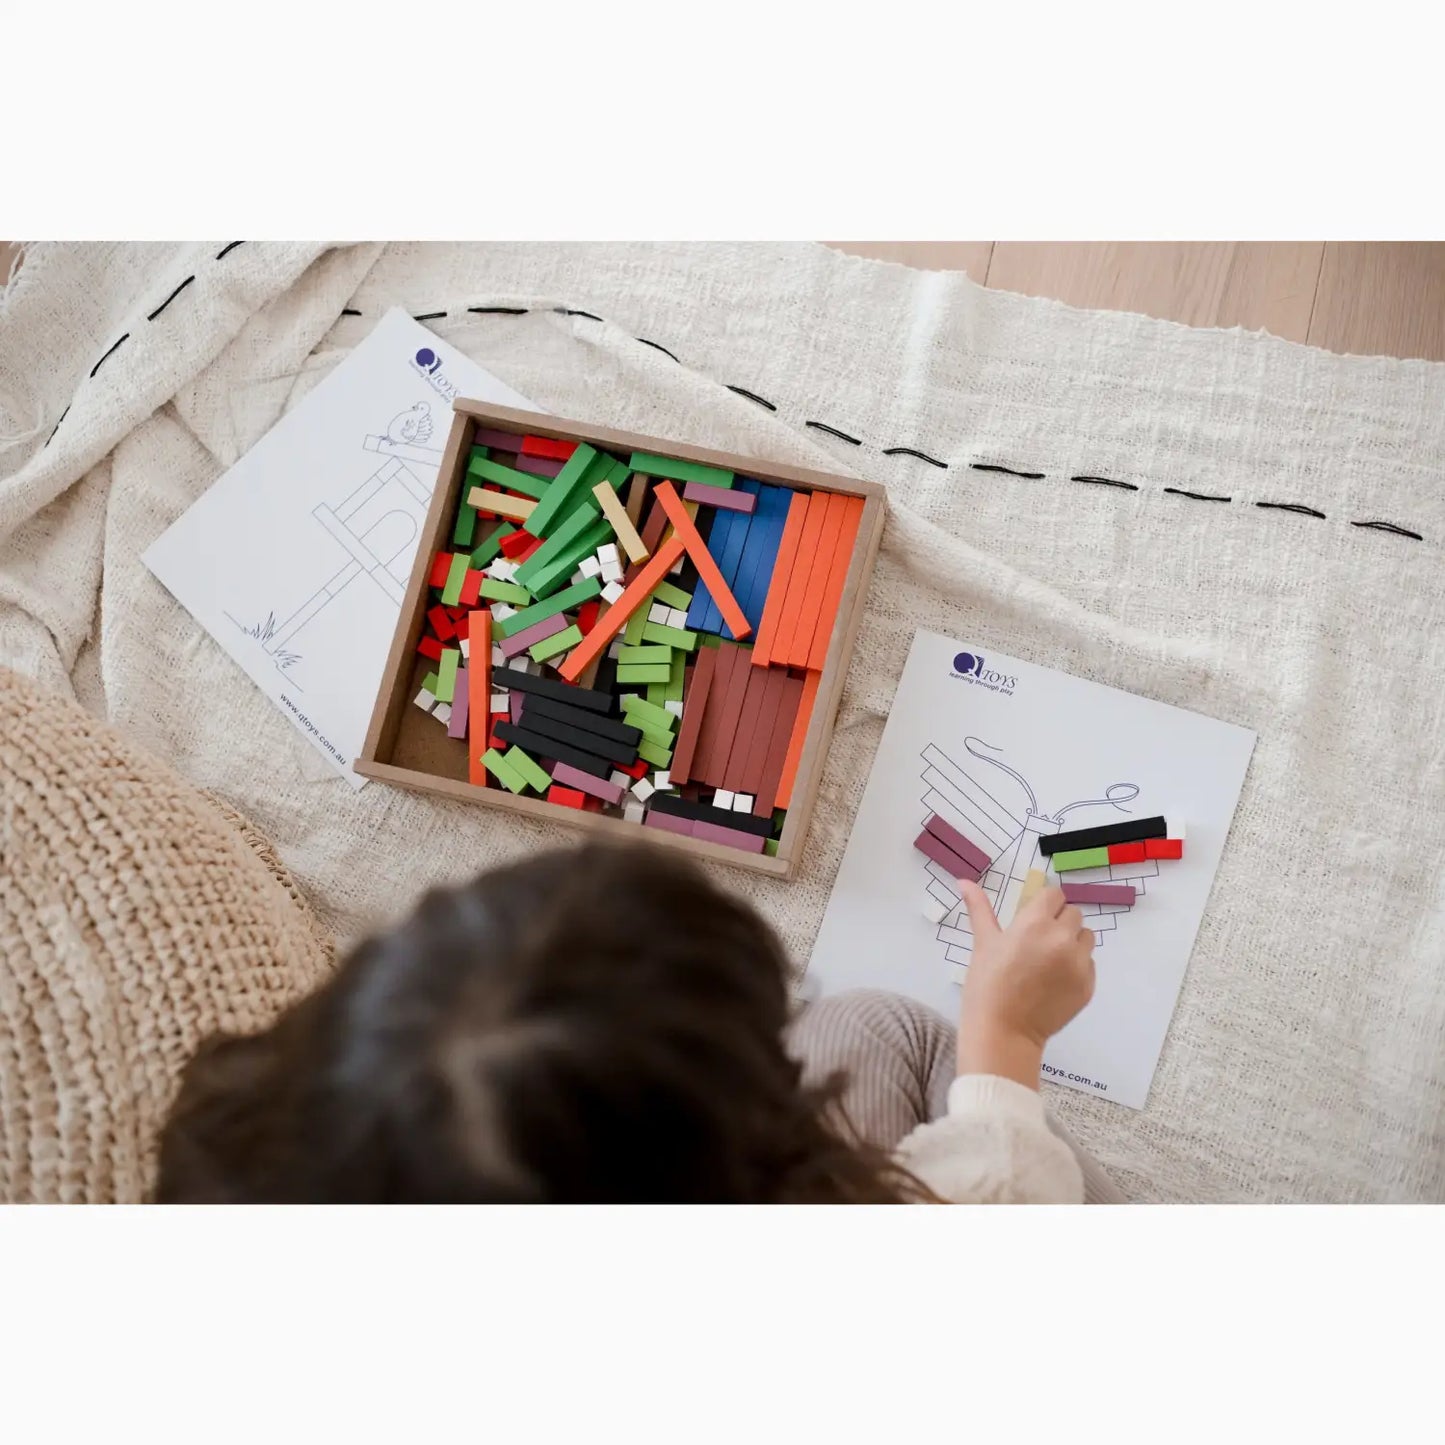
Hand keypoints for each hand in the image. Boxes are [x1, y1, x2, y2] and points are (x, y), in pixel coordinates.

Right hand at [956, 880, 1096, 1088]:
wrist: (1003, 1032)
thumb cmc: (987, 984)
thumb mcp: (983, 943)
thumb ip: (979, 908)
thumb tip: (963, 880)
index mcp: (1035, 923)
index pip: (1055, 895)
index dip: (1044, 904)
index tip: (1033, 919)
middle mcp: (1063, 938)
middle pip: (1073, 913)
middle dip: (1058, 922)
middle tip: (1038, 943)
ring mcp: (1079, 963)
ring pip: (1086, 937)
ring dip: (1072, 942)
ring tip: (1049, 962)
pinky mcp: (1088, 985)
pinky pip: (1089, 964)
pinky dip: (1076, 968)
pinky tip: (1054, 982)